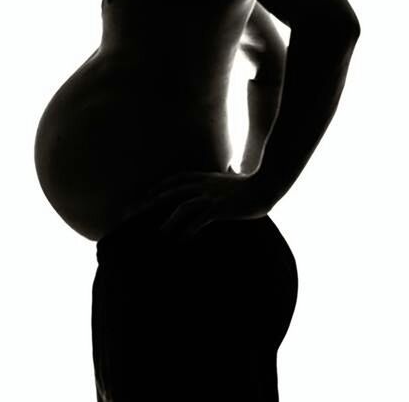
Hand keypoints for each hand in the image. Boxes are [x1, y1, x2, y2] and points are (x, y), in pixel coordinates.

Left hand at [122, 170, 254, 241]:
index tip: (150, 192)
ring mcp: (211, 196)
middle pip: (174, 190)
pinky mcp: (219, 209)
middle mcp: (205, 185)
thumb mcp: (236, 177)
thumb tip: (233, 168)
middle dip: (156, 199)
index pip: (178, 178)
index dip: (163, 185)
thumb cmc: (254, 184)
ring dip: (170, 220)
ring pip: (182, 206)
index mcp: (207, 177)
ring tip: (161, 232)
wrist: (267, 186)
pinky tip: (182, 240)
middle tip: (141, 210)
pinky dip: (188, 230)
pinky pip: (198, 220)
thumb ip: (229, 174)